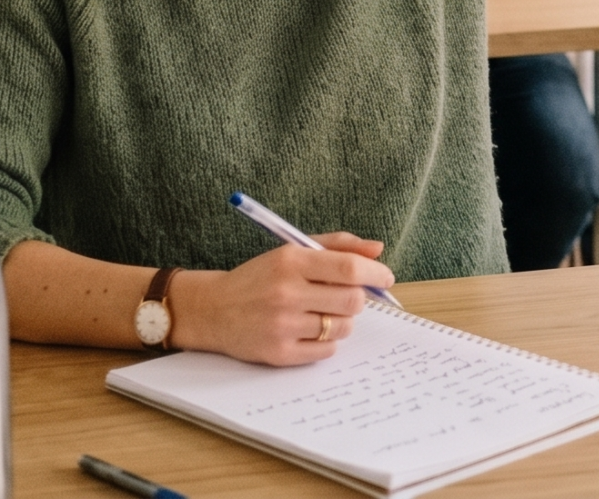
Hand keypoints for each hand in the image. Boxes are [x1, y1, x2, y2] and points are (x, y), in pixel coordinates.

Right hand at [167, 233, 393, 365]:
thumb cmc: (260, 278)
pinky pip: (326, 351)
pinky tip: (308, 330)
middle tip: (344, 297)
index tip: (385, 278)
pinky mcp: (278, 353)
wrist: (213, 309)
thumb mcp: (292, 251)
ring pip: (343, 327)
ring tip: (322, 313)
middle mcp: (286, 292)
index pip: (349, 268)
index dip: (376, 274)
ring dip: (341, 321)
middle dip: (357, 299)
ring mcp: (281, 325)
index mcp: (290, 261)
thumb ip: (337, 246)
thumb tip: (377, 249)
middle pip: (352, 300)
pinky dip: (326, 341)